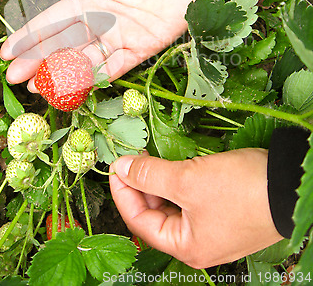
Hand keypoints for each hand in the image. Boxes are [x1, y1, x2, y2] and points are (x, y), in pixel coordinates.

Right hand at [0, 0, 210, 87]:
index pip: (52, 22)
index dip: (29, 36)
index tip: (7, 52)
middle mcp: (101, 21)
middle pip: (64, 46)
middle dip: (39, 62)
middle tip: (16, 78)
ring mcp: (121, 37)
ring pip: (86, 61)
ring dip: (63, 74)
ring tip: (39, 88)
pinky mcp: (142, 48)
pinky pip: (117, 67)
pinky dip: (97, 77)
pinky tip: (76, 87)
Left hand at [109, 149, 282, 268]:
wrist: (288, 185)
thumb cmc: (239, 190)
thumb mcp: (188, 179)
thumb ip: (150, 174)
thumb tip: (121, 167)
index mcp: (186, 246)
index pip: (139, 221)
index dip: (123, 192)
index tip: (116, 166)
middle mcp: (197, 243)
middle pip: (155, 214)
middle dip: (141, 185)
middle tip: (133, 159)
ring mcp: (211, 229)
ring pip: (172, 205)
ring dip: (159, 183)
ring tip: (151, 159)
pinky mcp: (222, 213)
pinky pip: (189, 200)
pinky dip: (177, 183)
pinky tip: (173, 166)